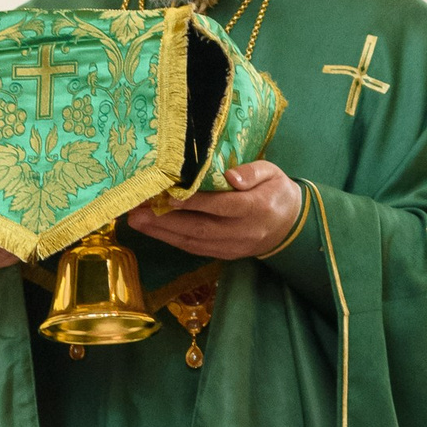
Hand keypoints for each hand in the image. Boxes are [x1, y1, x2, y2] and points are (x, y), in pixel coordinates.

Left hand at [128, 162, 302, 260]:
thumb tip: (231, 176)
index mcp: (256, 208)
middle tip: (137, 212)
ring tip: (137, 222)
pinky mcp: (225, 255)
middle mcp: (242, 231)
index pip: (222, 206)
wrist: (290, 227)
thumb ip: (252, 172)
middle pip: (201, 228)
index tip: (169, 196)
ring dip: (162, 233)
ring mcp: (232, 247)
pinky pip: (195, 248)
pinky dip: (172, 240)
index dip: (196, 203)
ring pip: (194, 242)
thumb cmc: (276, 192)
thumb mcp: (273, 172)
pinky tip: (154, 230)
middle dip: (166, 221)